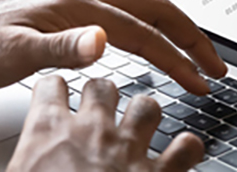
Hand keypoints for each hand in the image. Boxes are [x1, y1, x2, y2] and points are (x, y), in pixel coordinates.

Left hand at [0, 0, 226, 93]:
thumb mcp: (14, 55)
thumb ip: (61, 49)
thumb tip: (104, 42)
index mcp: (77, 8)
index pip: (143, 33)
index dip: (177, 59)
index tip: (201, 83)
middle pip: (154, 8)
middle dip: (191, 37)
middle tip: (216, 66)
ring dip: (175, 20)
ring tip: (197, 45)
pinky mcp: (69, 6)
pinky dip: (150, 10)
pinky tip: (150, 24)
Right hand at [0, 76, 202, 171]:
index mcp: (49, 132)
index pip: (50, 85)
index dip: (53, 89)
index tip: (54, 95)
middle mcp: (92, 130)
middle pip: (101, 84)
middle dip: (102, 93)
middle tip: (99, 109)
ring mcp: (130, 148)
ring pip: (146, 104)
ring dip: (145, 113)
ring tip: (141, 123)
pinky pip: (186, 146)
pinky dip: (188, 148)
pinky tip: (184, 152)